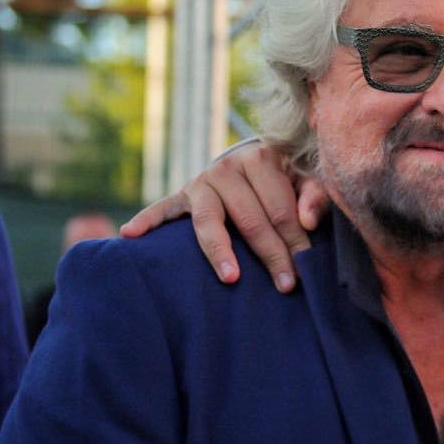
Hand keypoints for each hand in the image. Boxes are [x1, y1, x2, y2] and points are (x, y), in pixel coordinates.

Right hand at [120, 141, 327, 292]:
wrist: (250, 162)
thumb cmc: (284, 178)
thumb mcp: (305, 179)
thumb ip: (313, 195)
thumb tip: (307, 221)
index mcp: (261, 158)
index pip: (281, 209)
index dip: (296, 241)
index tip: (305, 269)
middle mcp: (228, 166)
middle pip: (250, 219)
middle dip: (270, 254)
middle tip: (285, 285)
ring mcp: (201, 181)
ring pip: (209, 220)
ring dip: (220, 251)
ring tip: (231, 277)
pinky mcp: (181, 195)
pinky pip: (162, 209)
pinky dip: (147, 220)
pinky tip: (130, 234)